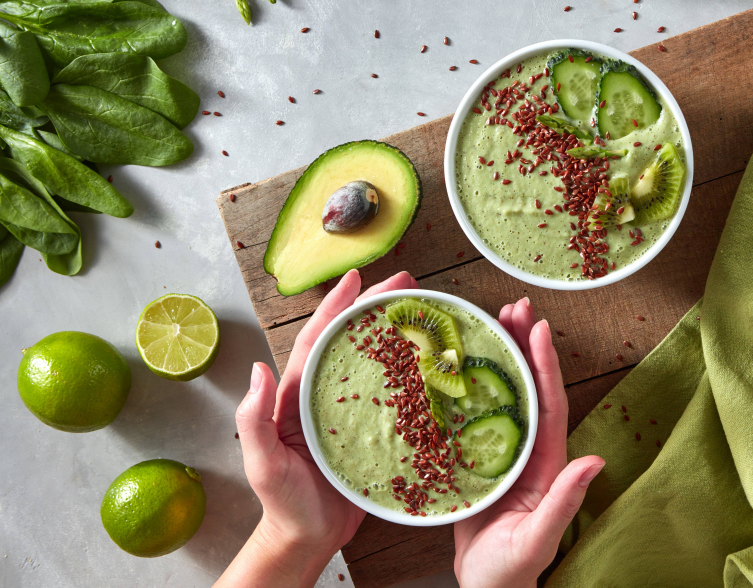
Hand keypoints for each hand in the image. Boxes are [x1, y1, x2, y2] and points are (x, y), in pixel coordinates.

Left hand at [216, 269, 418, 587]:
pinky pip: (395, 395)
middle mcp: (326, 395)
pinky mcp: (375, 432)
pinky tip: (434, 364)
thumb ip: (253, 418)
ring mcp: (351, 412)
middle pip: (352, 340)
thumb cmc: (282, 504)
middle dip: (375, 306)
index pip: (318, 339)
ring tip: (425, 310)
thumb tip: (258, 369)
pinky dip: (412, 374)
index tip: (356, 279)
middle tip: (407, 282)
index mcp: (298, 394)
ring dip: (397, 333)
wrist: (307, 539)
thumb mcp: (262, 463)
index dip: (336, 307)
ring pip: (376, 362)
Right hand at [453, 298, 605, 587]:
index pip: (550, 402)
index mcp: (547, 462)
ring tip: (491, 320)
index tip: (539, 327)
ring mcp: (502, 452)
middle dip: (523, 345)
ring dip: (499, 356)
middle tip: (512, 306)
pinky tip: (454, 365)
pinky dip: (468, 385)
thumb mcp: (537, 538)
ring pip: (503, 394)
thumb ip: (564, 501)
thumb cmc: (511, 572)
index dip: (546, 363)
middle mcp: (528, 449)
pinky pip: (474, 414)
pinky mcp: (475, 460)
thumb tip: (595, 460)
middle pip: (529, 387)